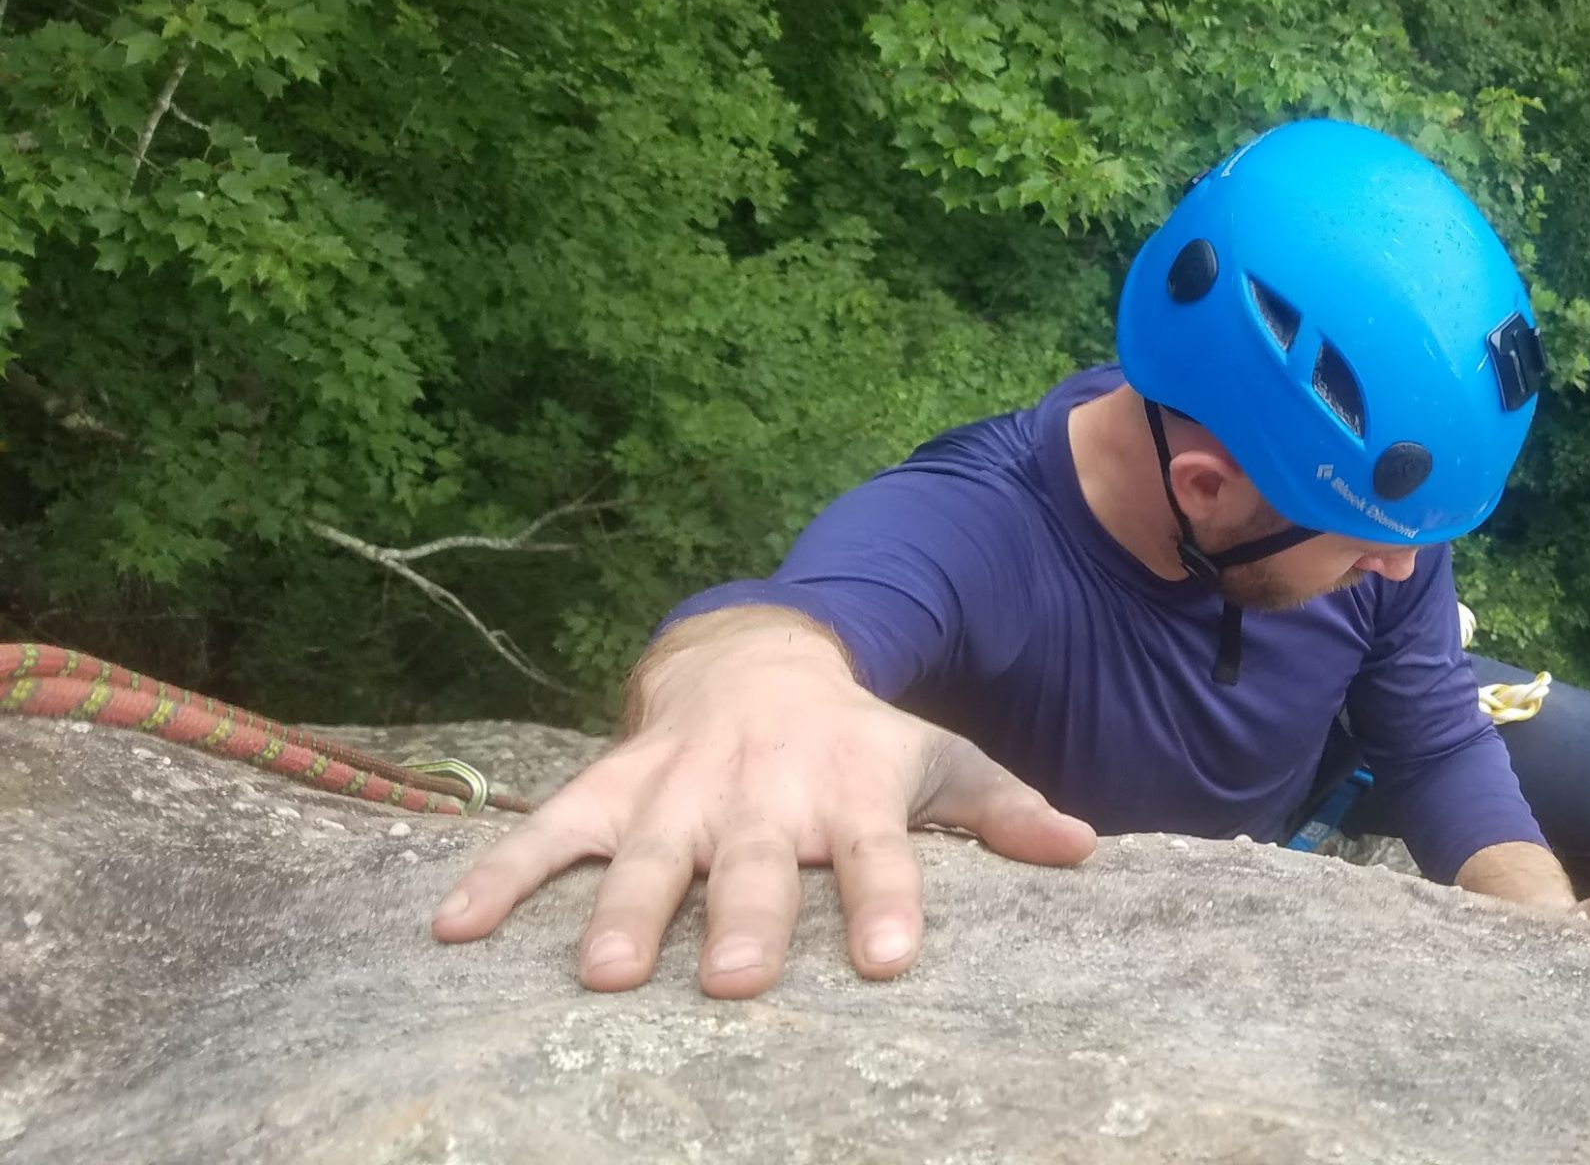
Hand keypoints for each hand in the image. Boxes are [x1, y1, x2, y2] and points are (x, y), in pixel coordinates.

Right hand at [430, 615, 1096, 996]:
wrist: (758, 660)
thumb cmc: (858, 737)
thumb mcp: (936, 756)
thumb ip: (1003, 808)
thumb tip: (1085, 849)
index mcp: (849, 788)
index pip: (878, 849)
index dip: (885, 898)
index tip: (888, 958)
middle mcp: (762, 790)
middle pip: (755, 861)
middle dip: (746, 914)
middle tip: (740, 979)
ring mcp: (677, 788)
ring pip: (646, 852)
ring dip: (627, 909)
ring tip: (606, 974)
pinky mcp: (608, 785)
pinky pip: (545, 831)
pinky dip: (499, 874)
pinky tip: (452, 930)